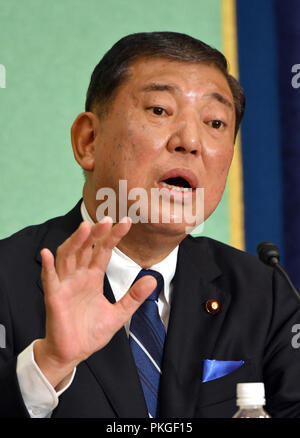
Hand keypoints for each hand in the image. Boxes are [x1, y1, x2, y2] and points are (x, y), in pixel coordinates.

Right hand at [34, 217, 156, 387]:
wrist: (73, 353)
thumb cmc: (90, 332)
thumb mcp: (119, 313)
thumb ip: (134, 296)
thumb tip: (153, 280)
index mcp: (92, 277)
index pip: (102, 251)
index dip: (112, 236)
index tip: (126, 222)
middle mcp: (78, 276)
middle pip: (85, 248)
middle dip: (95, 233)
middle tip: (107, 219)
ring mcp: (65, 285)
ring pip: (68, 257)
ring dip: (75, 242)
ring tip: (85, 227)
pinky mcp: (54, 298)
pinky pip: (50, 280)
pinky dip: (48, 267)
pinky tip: (47, 254)